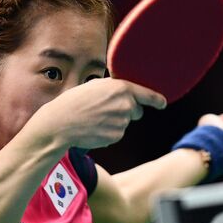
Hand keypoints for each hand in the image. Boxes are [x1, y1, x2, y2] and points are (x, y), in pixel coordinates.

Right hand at [32, 78, 166, 148]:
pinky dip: (108, 133)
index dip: (156, 100)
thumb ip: (114, 88)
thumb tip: (125, 92)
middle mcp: (126, 105)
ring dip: (114, 122)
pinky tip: (94, 128)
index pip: (148, 95)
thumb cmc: (73, 101)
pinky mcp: (116, 136)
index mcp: (122, 88)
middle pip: (136, 112)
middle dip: (127, 112)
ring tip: (94, 119)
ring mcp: (122, 122)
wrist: (61, 123)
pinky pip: (117, 134)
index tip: (162, 103)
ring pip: (124, 123)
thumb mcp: (95, 86)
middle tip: (105, 111)